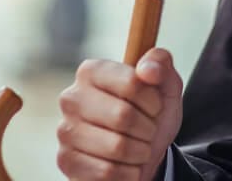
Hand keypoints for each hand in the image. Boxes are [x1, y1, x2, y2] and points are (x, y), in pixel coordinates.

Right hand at [56, 48, 183, 180]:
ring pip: (117, 146)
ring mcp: (65, 130)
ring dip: (140, 151)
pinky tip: (128, 164)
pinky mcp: (65, 161)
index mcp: (92, 70)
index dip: (153, 100)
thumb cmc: (151, 112)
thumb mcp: (165, 83)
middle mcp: (72, 97)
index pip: (131, 83)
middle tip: (149, 130)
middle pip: (123, 115)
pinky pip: (106, 171)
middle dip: (147, 128)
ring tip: (139, 147)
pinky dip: (128, 172)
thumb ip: (161, 62)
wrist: (143, 150)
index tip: (155, 106)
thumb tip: (147, 69)